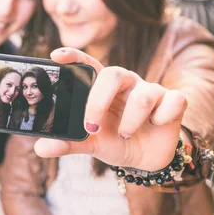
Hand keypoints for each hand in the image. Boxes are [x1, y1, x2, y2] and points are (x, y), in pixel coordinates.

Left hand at [33, 48, 187, 171]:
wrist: (146, 159)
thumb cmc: (115, 140)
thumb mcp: (91, 143)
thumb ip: (68, 143)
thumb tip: (40, 148)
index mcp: (102, 87)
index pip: (88, 65)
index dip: (74, 56)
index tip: (55, 55)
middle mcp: (126, 84)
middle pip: (114, 73)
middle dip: (99, 101)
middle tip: (91, 127)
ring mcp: (151, 91)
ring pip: (144, 94)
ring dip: (131, 121)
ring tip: (126, 135)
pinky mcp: (173, 102)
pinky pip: (172, 101)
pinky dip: (162, 118)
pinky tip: (156, 125)